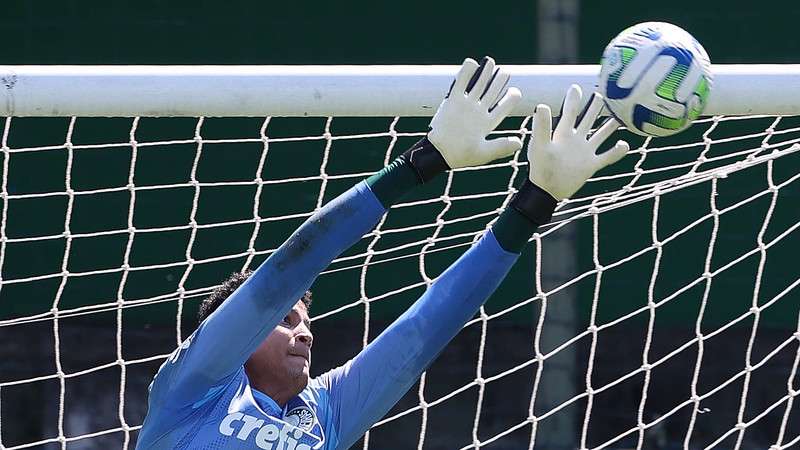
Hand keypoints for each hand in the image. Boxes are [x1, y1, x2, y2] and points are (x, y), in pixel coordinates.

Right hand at [428, 57, 522, 168]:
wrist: (439, 153)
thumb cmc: (461, 156)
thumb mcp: (484, 153)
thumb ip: (501, 147)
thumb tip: (519, 143)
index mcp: (487, 123)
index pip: (503, 107)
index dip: (510, 98)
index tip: (515, 92)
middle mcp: (478, 112)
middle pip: (492, 92)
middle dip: (499, 81)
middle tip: (505, 72)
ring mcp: (466, 105)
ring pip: (478, 85)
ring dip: (484, 73)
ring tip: (490, 62)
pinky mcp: (452, 101)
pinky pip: (460, 84)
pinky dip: (465, 73)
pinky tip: (471, 63)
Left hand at [529, 85, 628, 200]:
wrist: (547, 191)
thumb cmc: (540, 168)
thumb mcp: (540, 145)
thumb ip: (542, 126)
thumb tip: (541, 105)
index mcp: (563, 133)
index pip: (571, 112)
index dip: (574, 99)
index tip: (577, 86)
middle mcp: (576, 140)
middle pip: (588, 119)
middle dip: (596, 107)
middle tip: (605, 92)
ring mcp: (585, 152)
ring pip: (601, 134)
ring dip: (610, 126)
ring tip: (622, 114)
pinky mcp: (591, 165)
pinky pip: (607, 156)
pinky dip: (617, 151)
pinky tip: (625, 144)